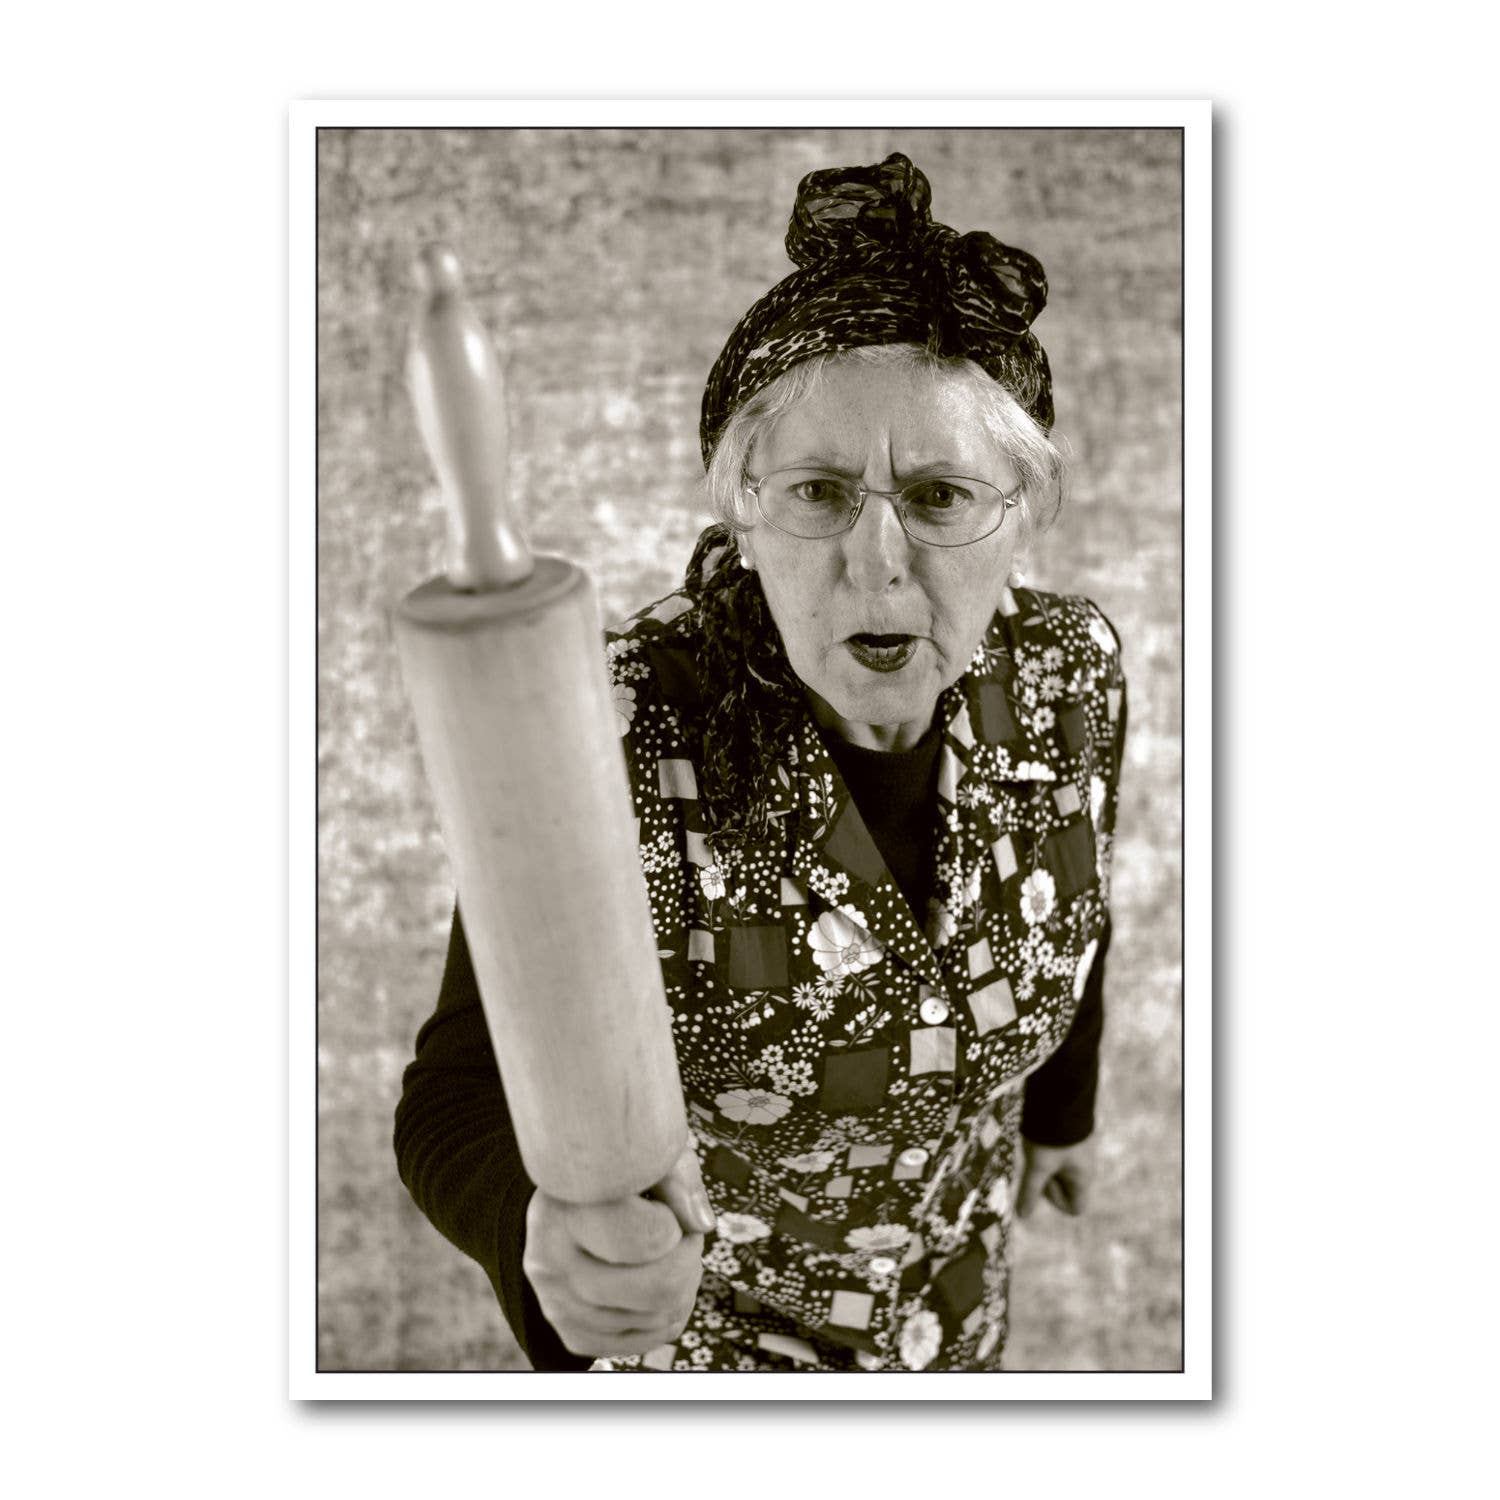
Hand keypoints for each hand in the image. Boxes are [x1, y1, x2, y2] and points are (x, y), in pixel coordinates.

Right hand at [522, 1143, 714, 1357]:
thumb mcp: (646, 1154)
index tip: (668, 1208)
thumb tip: (702, 1224)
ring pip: (659, 1316)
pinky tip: (660, 1281)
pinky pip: (648, 1341)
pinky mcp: (573, 1335)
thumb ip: (678, 1179)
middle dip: (689, 1260)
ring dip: (684, 1285)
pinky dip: (669, 1314)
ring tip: (670, 1251)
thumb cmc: (615, 1175)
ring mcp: (557, 1305)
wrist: (569, 1207)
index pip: (650, 1237)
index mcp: (562, 1207)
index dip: (676, 1226)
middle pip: (659, 1289)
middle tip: (683, 1235)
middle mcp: (549, 1262)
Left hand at [1016, 1137, 1092, 1218]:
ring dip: (1045, 1162)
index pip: (1074, 1208)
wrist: (1064, 1099)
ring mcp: (1082, 1153)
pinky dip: (1048, 1149)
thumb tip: (1022, 1216)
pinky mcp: (1074, 1139)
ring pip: (1059, 1170)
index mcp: (1083, 1179)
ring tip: (1038, 1144)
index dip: (1055, 1200)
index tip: (1046, 1180)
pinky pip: (1060, 1154)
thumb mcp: (1037, 1165)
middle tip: (1039, 1159)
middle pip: (1064, 1188)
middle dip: (1046, 1177)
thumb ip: (1029, 1191)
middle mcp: (1087, 1169)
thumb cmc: (1051, 1136)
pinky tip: (1041, 1134)